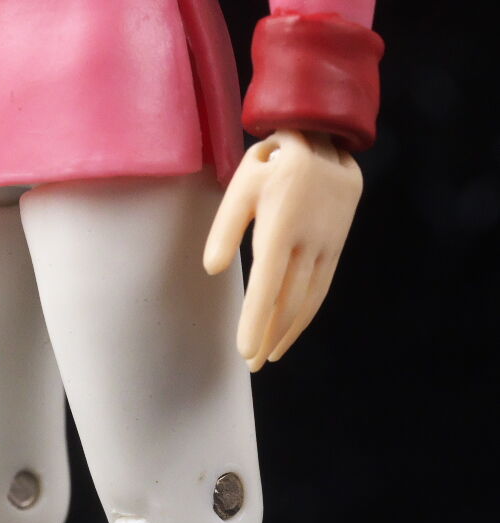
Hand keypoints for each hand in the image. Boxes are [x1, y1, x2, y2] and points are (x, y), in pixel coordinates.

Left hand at [204, 131, 362, 371]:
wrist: (325, 131)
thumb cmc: (271, 160)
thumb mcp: (242, 182)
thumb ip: (225, 227)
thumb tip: (213, 269)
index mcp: (281, 224)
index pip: (266, 284)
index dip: (255, 321)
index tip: (244, 352)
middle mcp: (309, 238)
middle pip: (288, 301)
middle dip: (268, 336)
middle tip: (250, 364)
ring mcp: (329, 242)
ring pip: (308, 299)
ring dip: (287, 332)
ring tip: (267, 355)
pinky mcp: (338, 244)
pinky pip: (322, 288)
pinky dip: (305, 315)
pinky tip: (289, 331)